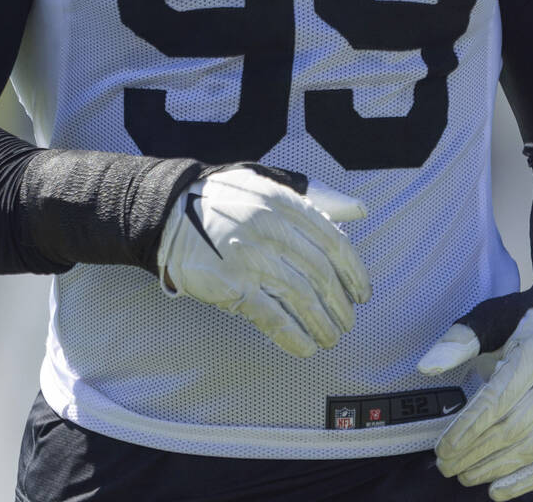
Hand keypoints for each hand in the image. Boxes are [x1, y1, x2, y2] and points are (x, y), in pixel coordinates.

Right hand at [155, 164, 370, 356]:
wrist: (170, 212)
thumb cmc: (225, 199)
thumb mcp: (269, 183)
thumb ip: (315, 197)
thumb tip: (358, 209)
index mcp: (284, 203)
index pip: (333, 241)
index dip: (353, 272)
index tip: (362, 293)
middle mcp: (271, 229)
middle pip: (320, 274)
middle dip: (339, 304)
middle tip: (347, 322)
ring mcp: (251, 258)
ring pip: (301, 298)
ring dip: (322, 324)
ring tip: (331, 338)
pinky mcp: (232, 285)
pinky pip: (272, 317)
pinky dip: (293, 337)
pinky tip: (305, 348)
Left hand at [418, 302, 532, 500]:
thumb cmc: (525, 320)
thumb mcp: (492, 317)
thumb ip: (460, 340)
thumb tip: (426, 366)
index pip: (496, 401)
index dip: (468, 428)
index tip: (443, 447)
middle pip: (512, 429)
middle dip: (475, 452)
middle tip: (446, 466)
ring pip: (532, 448)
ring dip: (495, 468)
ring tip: (465, 476)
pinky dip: (526, 480)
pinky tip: (498, 490)